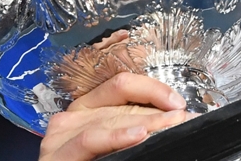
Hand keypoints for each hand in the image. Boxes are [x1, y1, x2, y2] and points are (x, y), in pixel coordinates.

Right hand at [39, 72, 187, 160]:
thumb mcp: (122, 144)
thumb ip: (141, 129)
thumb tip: (177, 120)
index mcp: (90, 108)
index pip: (124, 86)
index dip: (154, 90)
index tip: (179, 105)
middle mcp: (75, 116)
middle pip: (122, 105)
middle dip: (157, 113)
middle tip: (183, 120)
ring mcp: (63, 134)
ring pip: (110, 119)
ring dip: (146, 123)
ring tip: (169, 126)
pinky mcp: (57, 154)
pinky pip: (89, 139)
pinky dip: (116, 136)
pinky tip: (138, 136)